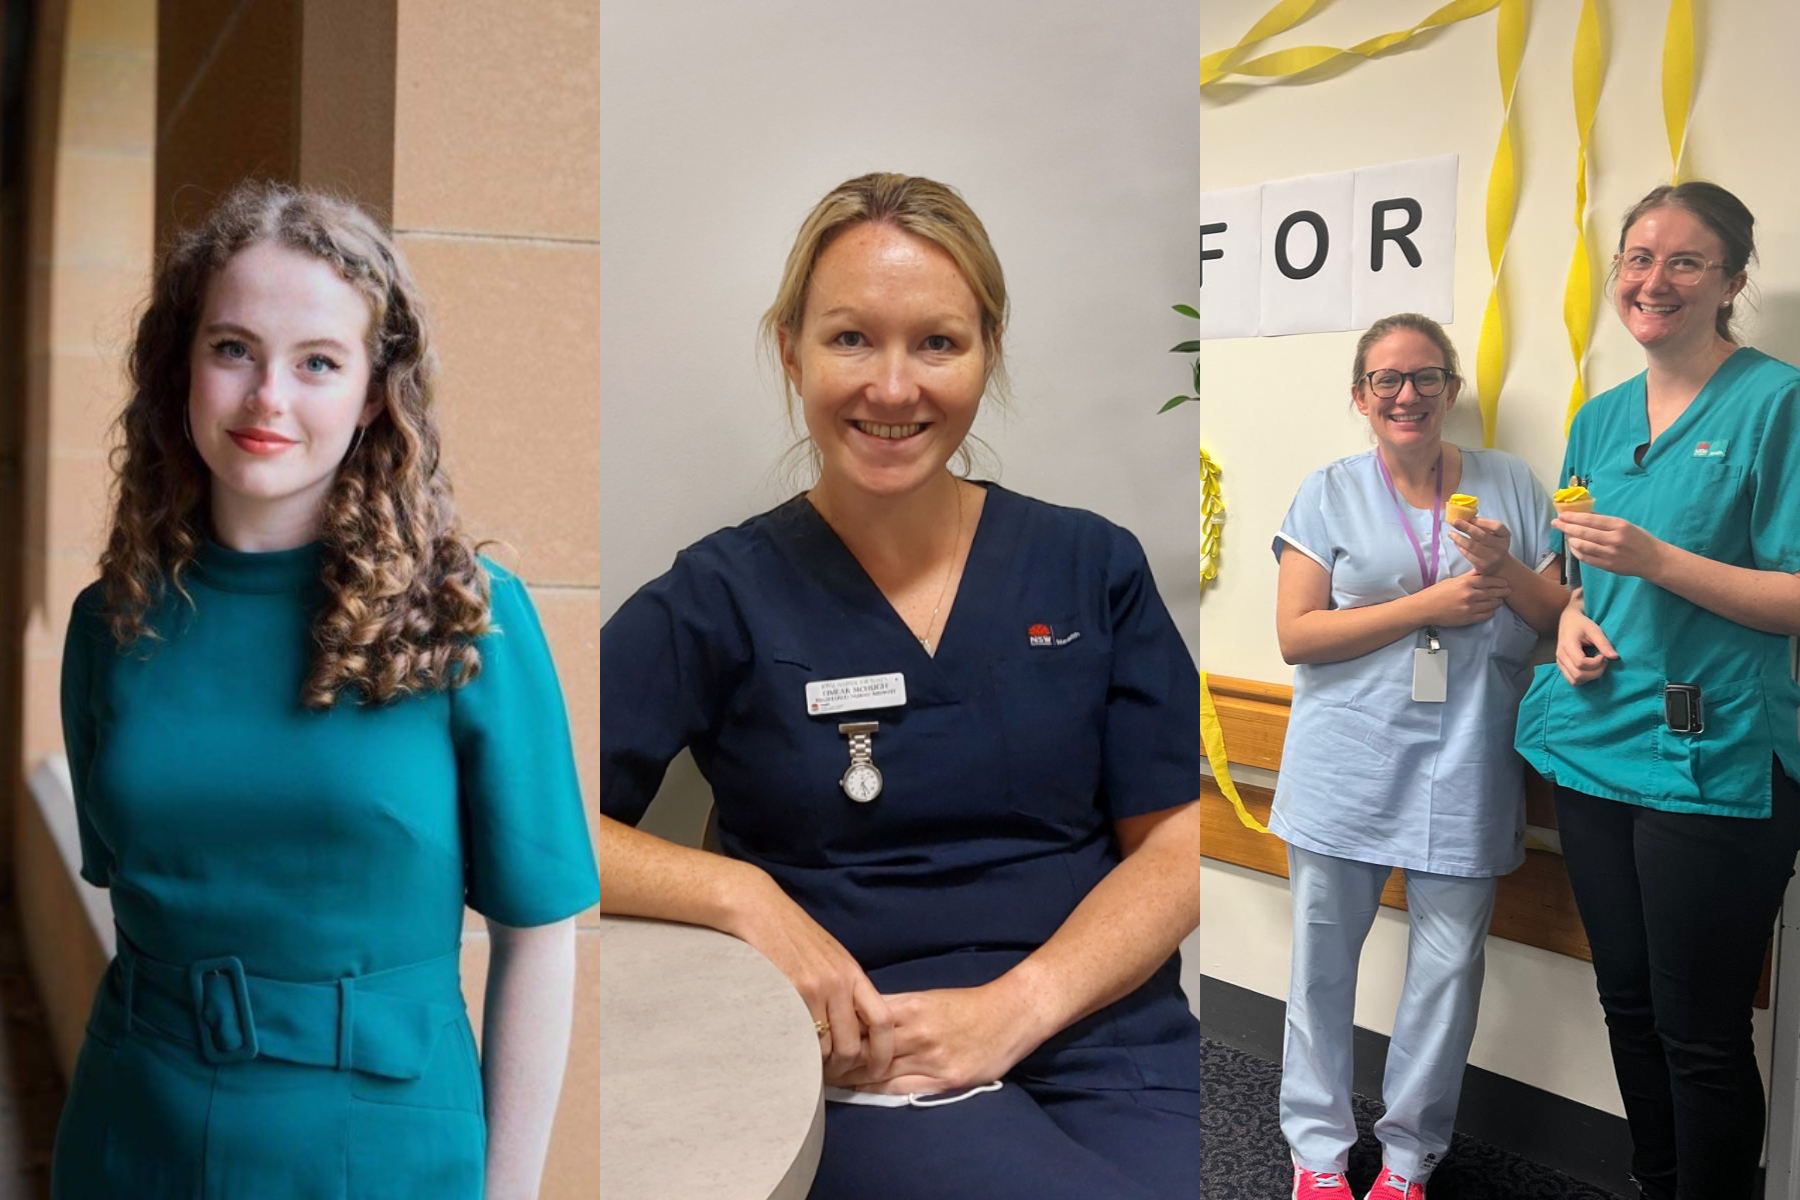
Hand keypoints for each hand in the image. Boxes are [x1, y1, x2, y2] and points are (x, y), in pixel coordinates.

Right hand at [735, 876, 892, 1082]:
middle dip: (844, 1068)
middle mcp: (840, 982)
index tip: (877, 1071)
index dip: (883, 1052)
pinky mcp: (789, 993)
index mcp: (854, 974)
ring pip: (825, 1047)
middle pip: (852, 1045)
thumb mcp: (831, 956)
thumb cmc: (794, 935)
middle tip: (832, 1075)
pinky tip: (791, 1046)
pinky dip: (798, 1049)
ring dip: (818, 1062)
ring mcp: (815, 989)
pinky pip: (800, 1036)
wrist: (761, 912)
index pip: (883, 1021)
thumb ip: (845, 987)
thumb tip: (854, 1026)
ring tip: (810, 1062)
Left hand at [833, 983, 1040, 1095]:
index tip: (817, 1036)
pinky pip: (903, 1088)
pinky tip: (861, 1091)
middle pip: (865, 1049)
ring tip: (828, 1080)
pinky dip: (878, 1091)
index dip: (838, 1031)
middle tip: (812, 1063)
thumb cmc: (968, 1004)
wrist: (1012, 1012)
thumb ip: (896, 1007)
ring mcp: (932, 1057)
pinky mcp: (946, 1079)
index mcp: (912, 1005)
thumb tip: (860, 1014)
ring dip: (851, 1078)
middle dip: (837, 1058)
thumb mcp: (929, 997)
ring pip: (879, 1071)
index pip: (862, 1020)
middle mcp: (918, 1031)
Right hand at [1413, 571, 1510, 627]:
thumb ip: (1469, 576)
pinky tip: (1491, 609)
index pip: (1490, 581)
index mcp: (1466, 583)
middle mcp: (1470, 595)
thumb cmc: (1437, 593)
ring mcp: (1470, 608)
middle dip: (1503, 591)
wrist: (1425, 608)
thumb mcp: (1453, 580)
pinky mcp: (1468, 618)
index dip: (1501, 582)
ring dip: (1498, 602)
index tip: (1505, 582)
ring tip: (1500, 599)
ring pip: (1493, 604)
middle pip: (1494, 592)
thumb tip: (1481, 570)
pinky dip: (1492, 612)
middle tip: (1507, 591)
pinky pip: (1487, 615)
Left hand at [1449, 516, 1513, 575]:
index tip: (1470, 518)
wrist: (1499, 565)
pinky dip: (1460, 547)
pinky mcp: (1483, 565)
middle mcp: (1501, 547)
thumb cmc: (1492, 545)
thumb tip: (1465, 517)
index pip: (1497, 526)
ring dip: (1459, 538)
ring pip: (1473, 546)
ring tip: (1451, 533)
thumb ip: (1482, 526)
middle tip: (1455, 522)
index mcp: (1505, 536)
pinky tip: (1456, 543)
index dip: (1483, 521)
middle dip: (1467, 527)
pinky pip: (1469, 555)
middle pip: (1482, 536)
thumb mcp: (1493, 534)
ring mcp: (1492, 557)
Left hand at [1555, 512, 1666, 579]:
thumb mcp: (1626, 525)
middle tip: (1555, 523)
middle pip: (1583, 532)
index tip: (1562, 515)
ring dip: (1570, 539)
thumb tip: (1584, 515)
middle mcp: (1613, 539)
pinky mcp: (1607, 566)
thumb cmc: (1639, 539)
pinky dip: (1576, 551)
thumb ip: (1606, 521)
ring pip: (1581, 546)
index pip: (1590, 520)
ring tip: (1566, 534)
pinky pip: (1585, 558)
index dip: (1573, 517)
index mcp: (1619, 525)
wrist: (1654, 560)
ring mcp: (1610, 554)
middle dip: (1566, 527)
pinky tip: (1573, 546)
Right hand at [1555, 589, 1617, 684]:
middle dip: (1596, 672)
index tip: (1603, 655)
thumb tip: (1615, 657)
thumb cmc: (1582, 624)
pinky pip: (1572, 680)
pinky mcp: (1562, 666)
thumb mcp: (1595, 630)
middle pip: (1578, 675)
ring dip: (1590, 677)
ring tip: (1597, 666)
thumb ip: (1604, 643)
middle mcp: (1561, 656)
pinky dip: (1584, 678)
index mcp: (1567, 645)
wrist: (1568, 621)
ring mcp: (1560, 662)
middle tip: (1603, 661)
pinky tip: (1591, 669)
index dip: (1596, 663)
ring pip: (1575, 680)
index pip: (1580, 663)